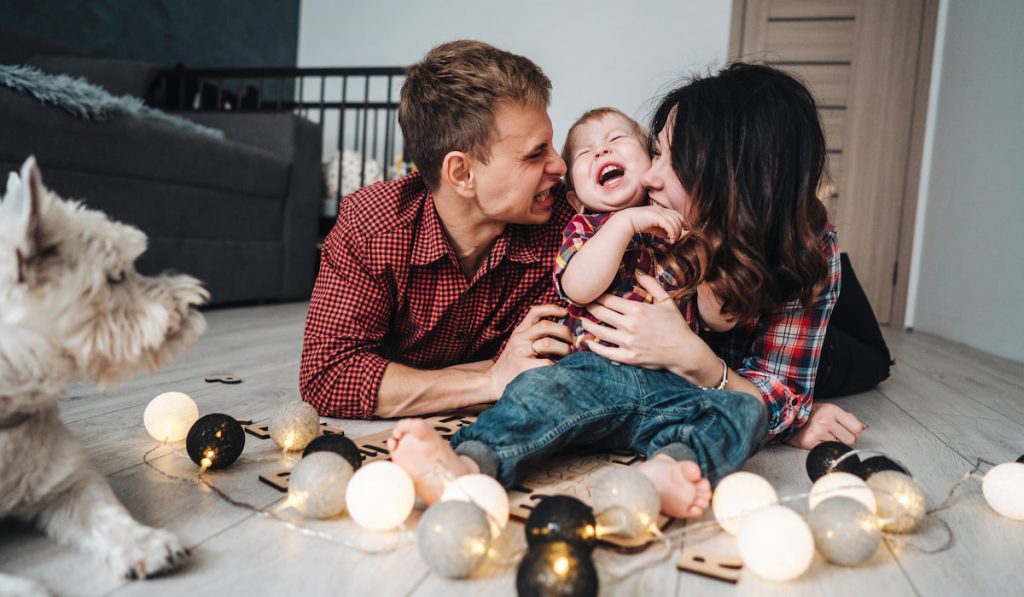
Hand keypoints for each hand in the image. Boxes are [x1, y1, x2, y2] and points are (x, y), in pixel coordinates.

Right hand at [488, 304, 571, 397]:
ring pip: (548, 343)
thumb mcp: (519, 345)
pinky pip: (547, 363)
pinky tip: (560, 368)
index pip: (535, 312)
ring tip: (569, 355)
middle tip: (572, 341)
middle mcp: (519, 339)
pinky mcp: (522, 366)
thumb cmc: (513, 364)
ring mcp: (520, 352)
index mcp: (519, 332)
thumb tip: (562, 332)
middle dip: (564, 332)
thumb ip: (535, 337)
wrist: (493, 382)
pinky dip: (558, 365)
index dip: (552, 308)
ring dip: (564, 349)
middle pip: (546, 326)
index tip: (565, 311)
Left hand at [581, 273, 702, 373]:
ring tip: (582, 322)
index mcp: (637, 309)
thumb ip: (652, 285)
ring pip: (600, 332)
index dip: (598, 297)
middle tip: (584, 306)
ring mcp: (628, 342)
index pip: (609, 300)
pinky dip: (595, 347)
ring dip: (588, 326)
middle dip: (590, 308)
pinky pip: (606, 352)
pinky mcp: (629, 357)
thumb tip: (638, 274)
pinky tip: (588, 343)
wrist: (684, 351)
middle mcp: (630, 325)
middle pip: (601, 314)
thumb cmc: (676, 325)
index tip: (593, 295)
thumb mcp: (666, 301)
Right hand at [621, 205, 685, 242]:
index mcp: (660, 210)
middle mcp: (661, 209)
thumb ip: (661, 230)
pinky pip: (669, 225)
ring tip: (673, 240)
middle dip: (680, 229)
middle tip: (676, 238)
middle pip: (677, 218)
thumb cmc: (638, 223)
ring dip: (676, 232)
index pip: (676, 214)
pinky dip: (672, 233)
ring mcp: (659, 212)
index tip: (683, 231)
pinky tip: (671, 240)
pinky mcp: (656, 216)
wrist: (626, 221)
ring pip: (675, 222)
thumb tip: (669, 235)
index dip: (681, 222)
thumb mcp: (652, 227)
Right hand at [785, 403, 867, 448]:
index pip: (857, 428)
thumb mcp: (828, 411)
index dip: (854, 431)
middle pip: (851, 439)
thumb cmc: (810, 415)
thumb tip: (864, 427)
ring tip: (821, 436)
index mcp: (832, 410)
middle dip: (844, 439)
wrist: (786, 419)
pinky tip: (815, 441)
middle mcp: (825, 420)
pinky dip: (822, 448)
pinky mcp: (809, 443)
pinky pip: (826, 450)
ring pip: (839, 446)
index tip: (845, 430)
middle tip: (832, 433)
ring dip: (832, 443)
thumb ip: (847, 418)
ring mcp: (817, 432)